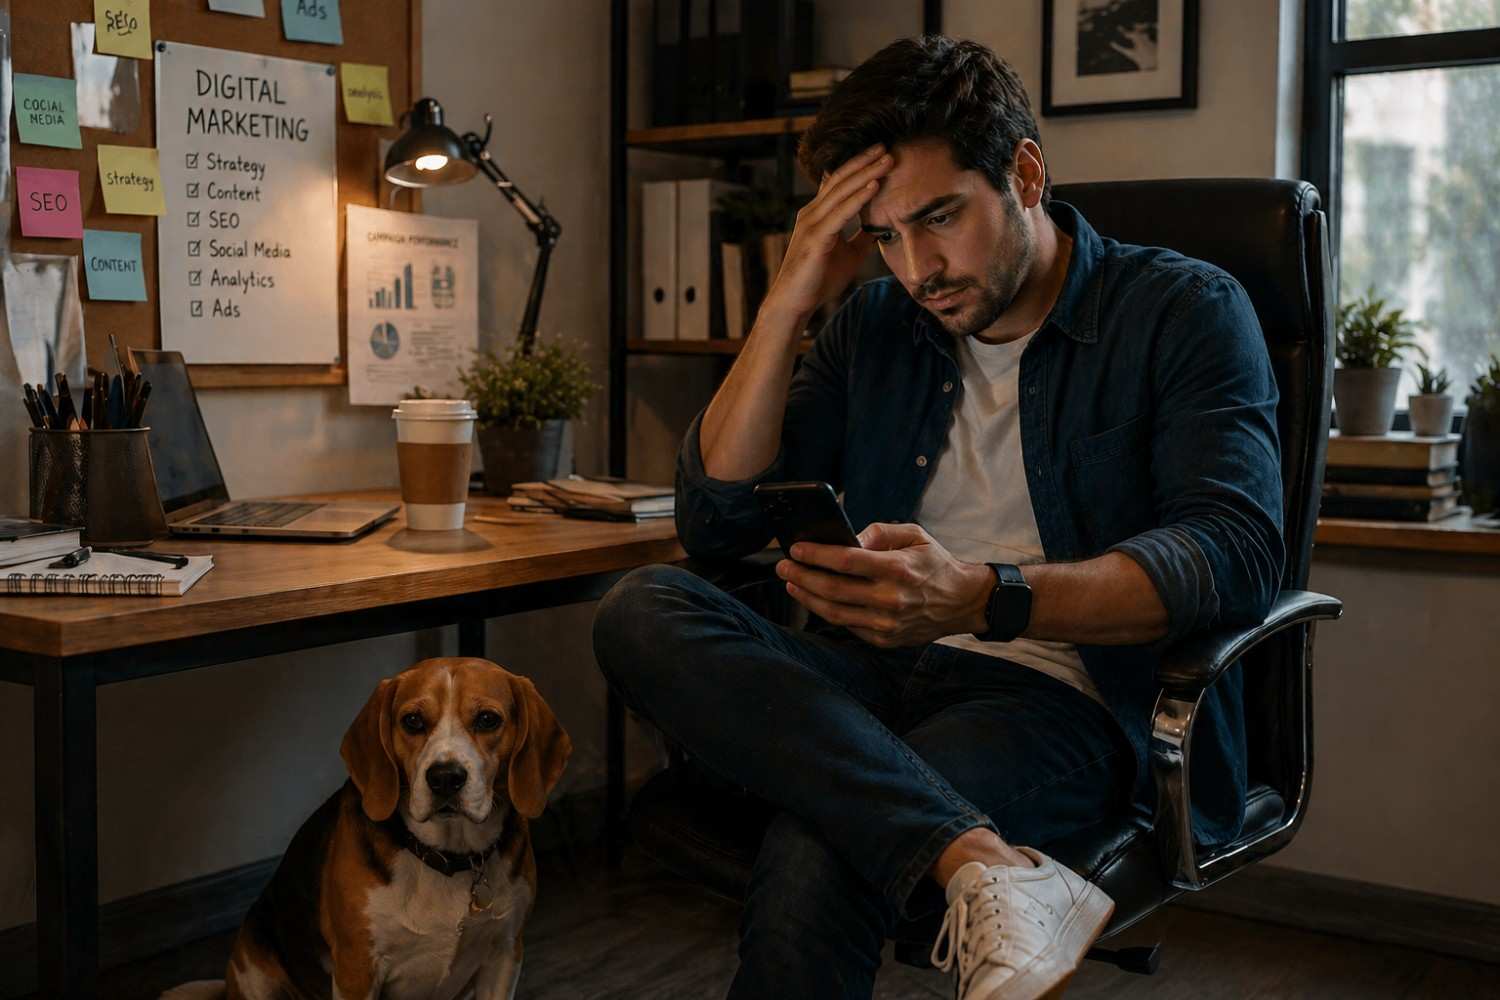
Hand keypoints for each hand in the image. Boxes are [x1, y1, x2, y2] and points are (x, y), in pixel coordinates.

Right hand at [760, 143, 891, 323]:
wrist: (794, 304)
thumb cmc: (818, 280)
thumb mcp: (848, 254)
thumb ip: (861, 237)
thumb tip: (882, 227)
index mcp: (818, 214)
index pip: (839, 182)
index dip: (859, 166)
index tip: (880, 153)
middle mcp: (811, 213)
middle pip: (840, 179)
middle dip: (864, 161)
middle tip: (886, 145)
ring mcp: (812, 224)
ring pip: (842, 191)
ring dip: (866, 174)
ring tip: (887, 159)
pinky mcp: (816, 238)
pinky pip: (841, 213)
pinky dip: (859, 198)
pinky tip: (874, 186)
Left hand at [776, 522, 994, 647]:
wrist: (963, 601)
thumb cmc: (935, 563)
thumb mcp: (915, 535)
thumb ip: (880, 533)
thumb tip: (847, 539)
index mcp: (897, 568)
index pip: (846, 561)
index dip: (816, 555)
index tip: (796, 548)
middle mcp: (891, 599)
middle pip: (833, 589)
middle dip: (802, 576)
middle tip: (783, 566)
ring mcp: (887, 624)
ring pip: (834, 613)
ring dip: (807, 597)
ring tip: (792, 583)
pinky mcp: (884, 640)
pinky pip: (847, 626)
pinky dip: (827, 612)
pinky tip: (815, 599)